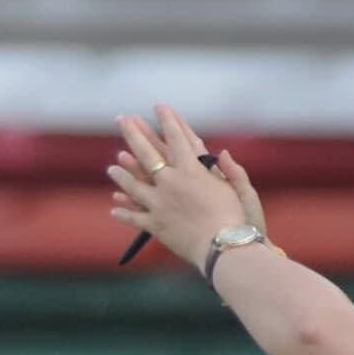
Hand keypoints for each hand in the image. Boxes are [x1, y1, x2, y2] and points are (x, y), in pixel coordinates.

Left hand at [105, 105, 256, 272]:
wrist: (224, 248)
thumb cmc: (239, 218)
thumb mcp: (241, 189)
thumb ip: (229, 170)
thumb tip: (221, 153)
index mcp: (192, 171)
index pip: (177, 139)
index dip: (167, 121)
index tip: (159, 106)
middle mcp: (171, 183)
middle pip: (147, 154)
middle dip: (134, 134)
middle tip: (121, 119)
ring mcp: (159, 205)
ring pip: (134, 185)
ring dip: (122, 174)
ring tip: (112, 166)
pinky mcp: (156, 225)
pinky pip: (135, 217)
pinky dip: (124, 212)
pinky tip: (114, 207)